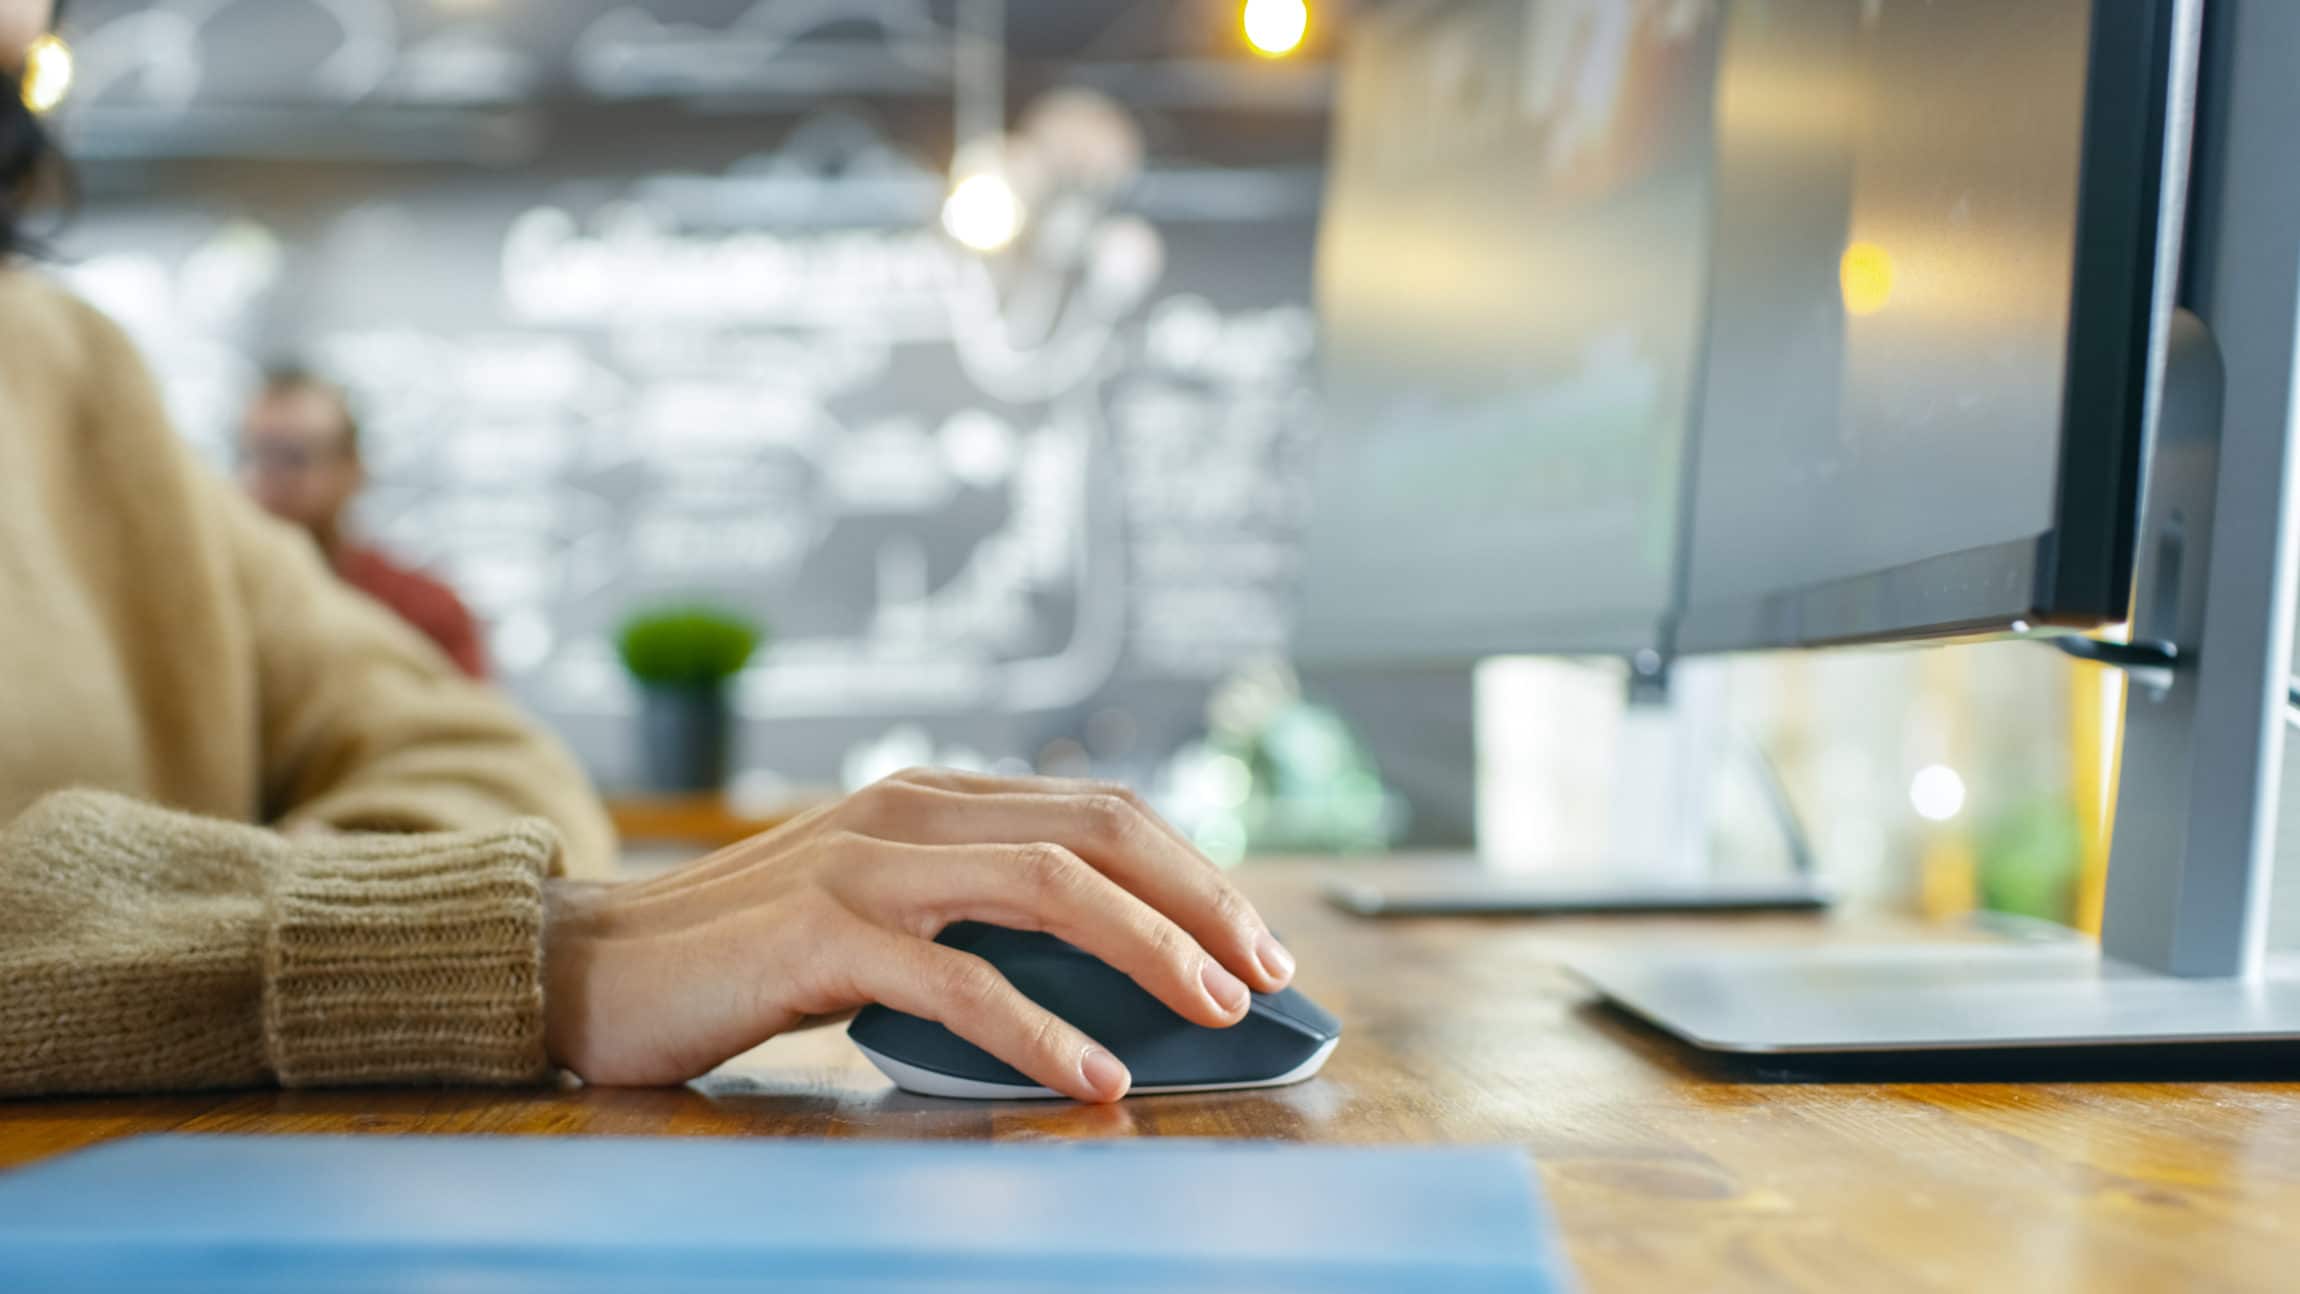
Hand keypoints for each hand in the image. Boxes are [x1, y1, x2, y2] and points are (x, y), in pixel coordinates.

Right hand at [542, 768, 1295, 1100]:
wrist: (593, 966)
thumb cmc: (744, 955)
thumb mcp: (877, 916)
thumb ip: (970, 919)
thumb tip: (1101, 978)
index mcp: (932, 799)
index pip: (1096, 808)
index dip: (1191, 866)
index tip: (1257, 937)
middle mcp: (909, 811)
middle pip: (1096, 830)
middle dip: (1200, 898)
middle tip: (1272, 970)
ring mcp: (865, 865)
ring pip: (1046, 885)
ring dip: (1150, 948)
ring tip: (1219, 1009)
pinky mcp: (820, 934)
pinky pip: (958, 981)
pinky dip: (1041, 1029)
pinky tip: (1096, 1074)